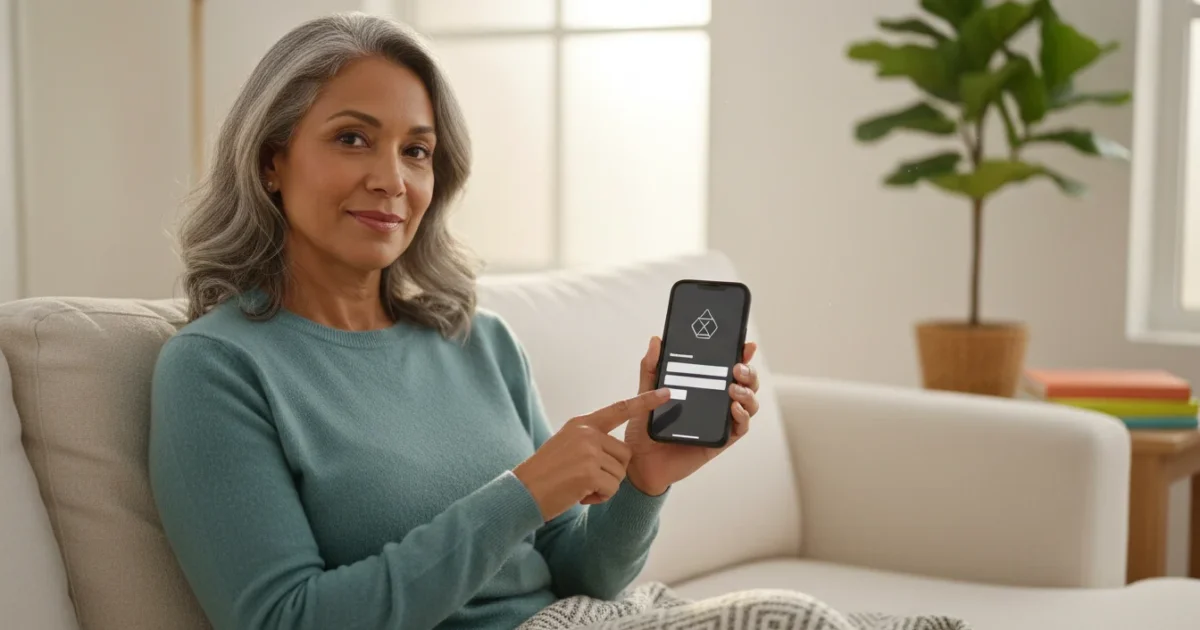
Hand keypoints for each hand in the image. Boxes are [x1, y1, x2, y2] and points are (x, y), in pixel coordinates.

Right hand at [513, 388, 671, 521]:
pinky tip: (580, 495)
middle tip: (586, 479)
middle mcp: (587, 432)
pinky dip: (600, 497)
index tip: (666, 393)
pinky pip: (612, 488)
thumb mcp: (566, 445)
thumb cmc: (545, 474)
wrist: (523, 492)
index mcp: (582, 423)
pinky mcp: (590, 471)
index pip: (619, 409)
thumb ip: (589, 440)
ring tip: (579, 486)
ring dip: (605, 486)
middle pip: (624, 454)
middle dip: (612, 472)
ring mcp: (589, 450)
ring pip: (620, 473)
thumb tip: (616, 452)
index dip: (645, 402)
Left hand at [622, 336, 760, 495]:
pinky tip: (733, 408)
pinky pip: (740, 428)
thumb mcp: (644, 393)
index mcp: (702, 388)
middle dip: (749, 372)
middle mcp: (715, 403)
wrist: (639, 462)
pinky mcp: (720, 441)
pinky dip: (742, 416)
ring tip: (734, 388)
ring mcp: (720, 421)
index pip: (727, 368)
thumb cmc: (645, 428)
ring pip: (749, 404)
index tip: (746, 345)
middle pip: (746, 384)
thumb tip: (656, 340)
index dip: (741, 355)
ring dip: (748, 393)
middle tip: (737, 368)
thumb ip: (651, 367)